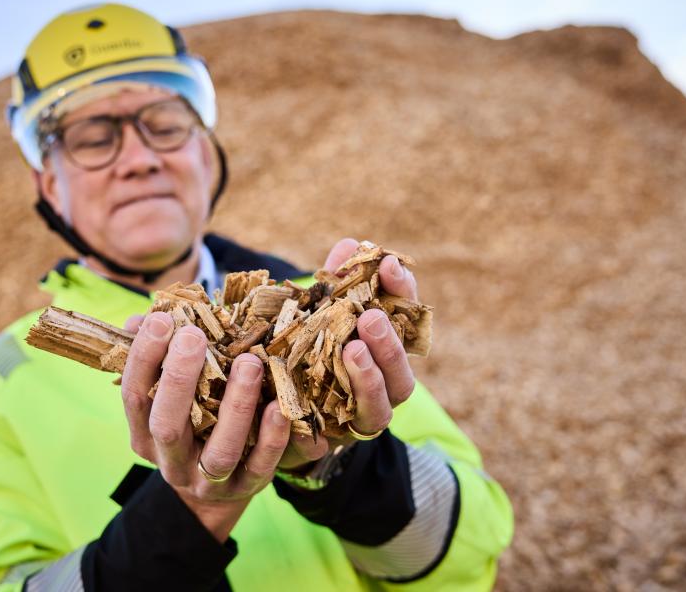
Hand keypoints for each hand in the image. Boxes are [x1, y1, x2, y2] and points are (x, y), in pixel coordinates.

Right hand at [120, 313, 290, 541]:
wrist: (213, 493)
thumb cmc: (189, 423)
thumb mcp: (167, 395)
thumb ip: (156, 358)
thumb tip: (141, 320)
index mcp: (145, 433)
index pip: (135, 396)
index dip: (143, 358)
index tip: (161, 320)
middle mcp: (171, 460)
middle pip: (167, 426)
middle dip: (179, 380)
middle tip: (193, 336)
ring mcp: (207, 480)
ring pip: (220, 451)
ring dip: (236, 406)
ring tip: (249, 364)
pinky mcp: (245, 488)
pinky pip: (259, 466)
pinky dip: (270, 438)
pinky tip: (278, 407)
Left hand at [278, 238, 419, 471]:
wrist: (278, 412)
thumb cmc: (309, 350)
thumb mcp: (318, 314)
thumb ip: (335, 285)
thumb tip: (351, 244)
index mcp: (386, 351)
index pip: (406, 320)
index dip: (403, 293)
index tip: (389, 265)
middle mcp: (383, 388)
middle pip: (401, 373)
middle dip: (389, 344)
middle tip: (370, 318)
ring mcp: (360, 417)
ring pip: (378, 407)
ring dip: (369, 379)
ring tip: (351, 351)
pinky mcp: (331, 441)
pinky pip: (335, 435)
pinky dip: (324, 421)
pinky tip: (311, 399)